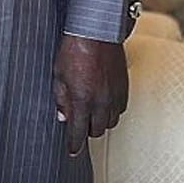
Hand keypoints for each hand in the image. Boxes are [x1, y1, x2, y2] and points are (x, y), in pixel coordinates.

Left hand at [53, 34, 128, 157]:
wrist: (97, 31)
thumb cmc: (74, 49)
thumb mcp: (58, 75)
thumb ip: (61, 98)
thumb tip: (63, 117)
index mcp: (82, 99)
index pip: (78, 132)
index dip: (74, 145)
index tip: (72, 151)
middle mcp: (101, 100)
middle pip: (97, 130)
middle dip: (87, 131)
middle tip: (79, 124)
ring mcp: (115, 94)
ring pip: (111, 121)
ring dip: (100, 120)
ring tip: (91, 111)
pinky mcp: (124, 87)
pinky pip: (120, 108)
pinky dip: (111, 110)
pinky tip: (103, 102)